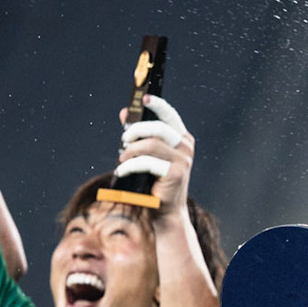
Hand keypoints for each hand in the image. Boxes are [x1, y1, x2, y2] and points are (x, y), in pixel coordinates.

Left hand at [115, 95, 196, 220]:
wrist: (165, 208)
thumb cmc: (155, 179)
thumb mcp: (146, 153)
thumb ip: (138, 133)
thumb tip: (125, 112)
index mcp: (181, 139)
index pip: (170, 116)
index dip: (158, 105)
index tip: (144, 98)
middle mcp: (186, 147)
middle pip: (158, 128)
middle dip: (136, 131)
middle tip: (123, 139)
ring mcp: (184, 161)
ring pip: (151, 144)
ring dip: (131, 150)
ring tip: (122, 159)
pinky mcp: (176, 174)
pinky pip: (148, 162)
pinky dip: (130, 165)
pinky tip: (122, 170)